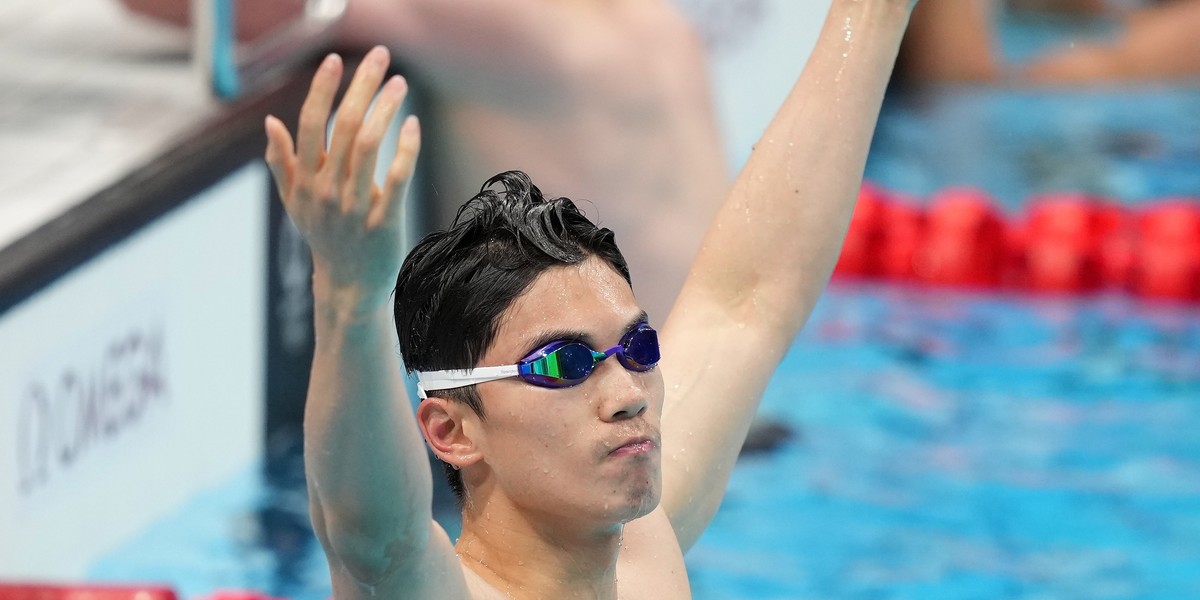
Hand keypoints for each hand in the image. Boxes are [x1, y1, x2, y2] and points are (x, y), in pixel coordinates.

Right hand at [264, 46, 420, 313]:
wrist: (348, 286)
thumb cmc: (325, 238)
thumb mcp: (296, 203)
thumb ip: (282, 163)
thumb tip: (269, 123)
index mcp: (306, 180)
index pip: (310, 124)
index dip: (322, 89)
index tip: (336, 60)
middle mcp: (328, 190)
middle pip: (344, 125)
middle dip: (362, 85)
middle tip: (380, 55)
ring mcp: (355, 206)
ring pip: (370, 146)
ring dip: (385, 109)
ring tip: (399, 83)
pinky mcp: (384, 222)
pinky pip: (396, 178)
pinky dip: (405, 148)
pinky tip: (413, 124)